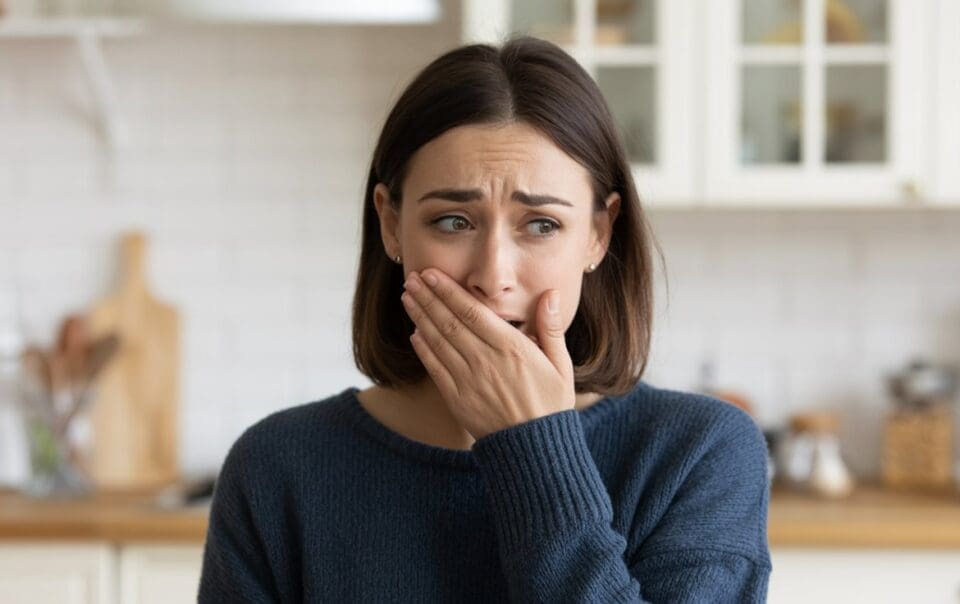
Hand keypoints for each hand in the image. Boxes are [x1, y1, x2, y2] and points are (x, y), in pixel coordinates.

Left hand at [400, 268, 575, 439]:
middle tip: (411, 278)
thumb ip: (551, 328)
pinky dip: (423, 349)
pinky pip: (436, 369)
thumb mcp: (561, 365)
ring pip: (438, 341)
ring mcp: (468, 380)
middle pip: (449, 322)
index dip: (449, 291)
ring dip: (420, 317)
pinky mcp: (457, 399)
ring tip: (407, 297)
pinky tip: (414, 333)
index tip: (431, 274)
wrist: (535, 450)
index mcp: (511, 348)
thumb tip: (551, 294)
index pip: (472, 311)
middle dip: (428, 297)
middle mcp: (485, 360)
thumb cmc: (551, 405)